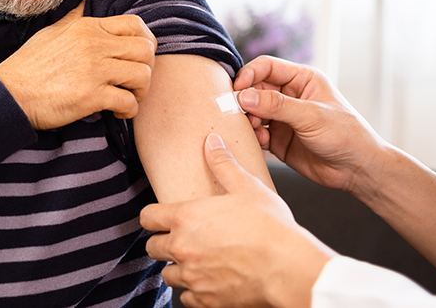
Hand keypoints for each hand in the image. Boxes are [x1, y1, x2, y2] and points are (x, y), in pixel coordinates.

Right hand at [0, 0, 156, 128]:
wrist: (9, 93)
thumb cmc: (30, 64)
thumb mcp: (54, 31)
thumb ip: (76, 16)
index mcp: (87, 27)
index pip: (136, 24)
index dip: (146, 41)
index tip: (138, 58)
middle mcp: (94, 45)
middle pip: (145, 50)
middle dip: (147, 67)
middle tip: (135, 81)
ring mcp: (93, 70)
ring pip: (142, 75)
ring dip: (141, 90)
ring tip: (128, 96)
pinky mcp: (90, 96)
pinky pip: (128, 101)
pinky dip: (128, 110)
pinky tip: (117, 111)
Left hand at [142, 134, 330, 307]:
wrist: (287, 267)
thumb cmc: (270, 228)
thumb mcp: (247, 187)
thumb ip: (223, 164)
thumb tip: (212, 143)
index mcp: (186, 217)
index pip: (147, 217)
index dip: (153, 216)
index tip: (163, 217)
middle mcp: (183, 247)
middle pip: (152, 247)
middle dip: (164, 242)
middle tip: (184, 238)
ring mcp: (192, 277)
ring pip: (167, 274)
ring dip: (178, 267)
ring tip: (197, 260)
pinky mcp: (205, 300)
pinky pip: (186, 298)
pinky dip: (194, 291)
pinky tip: (210, 280)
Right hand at [233, 56, 387, 196]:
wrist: (357, 170)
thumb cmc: (346, 135)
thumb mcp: (312, 116)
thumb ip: (277, 105)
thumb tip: (244, 96)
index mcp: (302, 79)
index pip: (267, 67)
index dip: (249, 75)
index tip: (237, 89)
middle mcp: (290, 95)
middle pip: (255, 88)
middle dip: (245, 100)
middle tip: (239, 112)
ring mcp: (283, 118)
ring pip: (253, 111)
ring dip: (248, 119)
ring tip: (255, 129)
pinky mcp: (279, 139)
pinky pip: (257, 132)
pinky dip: (254, 135)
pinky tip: (261, 141)